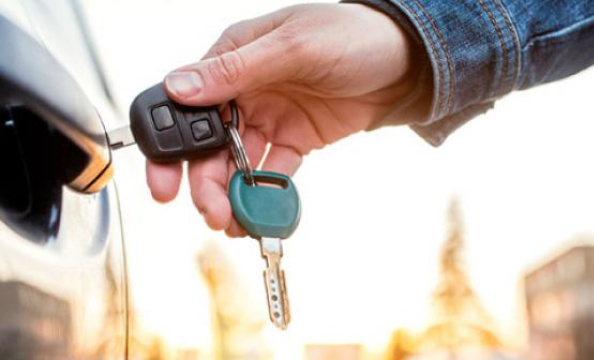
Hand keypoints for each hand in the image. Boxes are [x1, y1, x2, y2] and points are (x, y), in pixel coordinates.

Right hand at [146, 3, 412, 235]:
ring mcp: (269, 118)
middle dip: (204, 182)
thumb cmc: (351, 35)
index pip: (185, 105)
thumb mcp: (293, 46)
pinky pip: (273, 172)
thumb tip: (178, 87)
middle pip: (208, 145)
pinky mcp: (294, 140)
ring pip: (237, 164)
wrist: (407, 62)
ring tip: (234, 223)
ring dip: (232, 195)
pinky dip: (265, 194)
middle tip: (211, 212)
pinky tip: (261, 213)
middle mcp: (244, 91)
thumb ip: (235, 70)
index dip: (170, 147)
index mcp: (232, 59)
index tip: (165, 184)